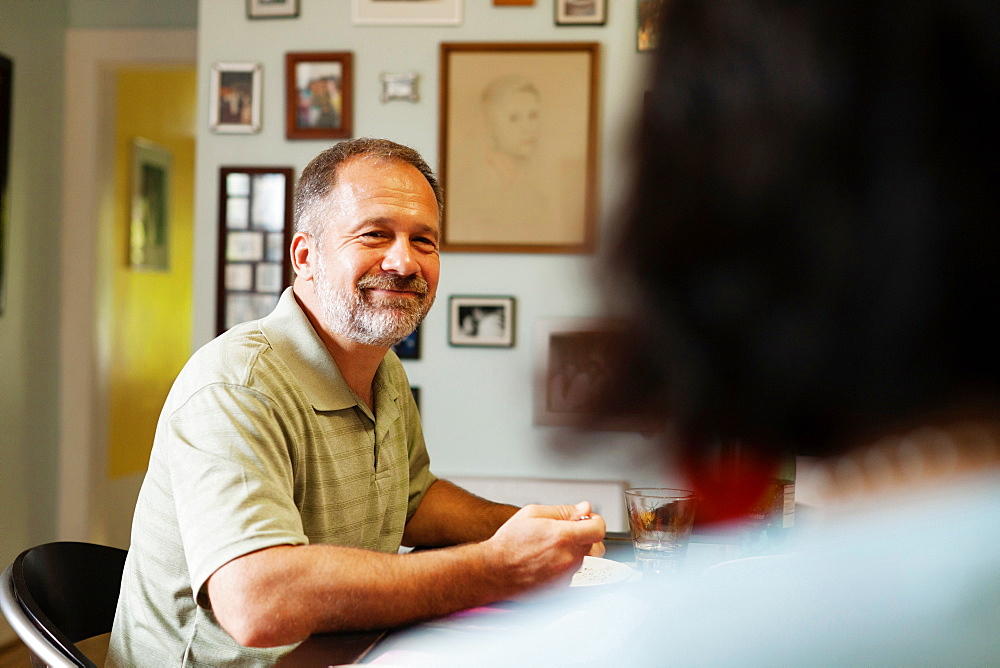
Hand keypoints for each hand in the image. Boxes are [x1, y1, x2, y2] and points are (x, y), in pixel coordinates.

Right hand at [485, 501, 605, 592]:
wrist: (494, 571)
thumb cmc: (509, 543)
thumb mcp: (532, 513)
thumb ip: (564, 511)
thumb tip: (584, 509)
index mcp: (563, 537)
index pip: (599, 529)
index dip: (595, 521)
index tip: (587, 520)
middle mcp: (568, 558)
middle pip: (595, 545)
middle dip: (585, 537)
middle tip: (567, 533)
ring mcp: (566, 576)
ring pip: (583, 560)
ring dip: (573, 552)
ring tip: (549, 549)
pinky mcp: (561, 589)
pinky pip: (572, 574)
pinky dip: (564, 567)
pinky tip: (545, 562)